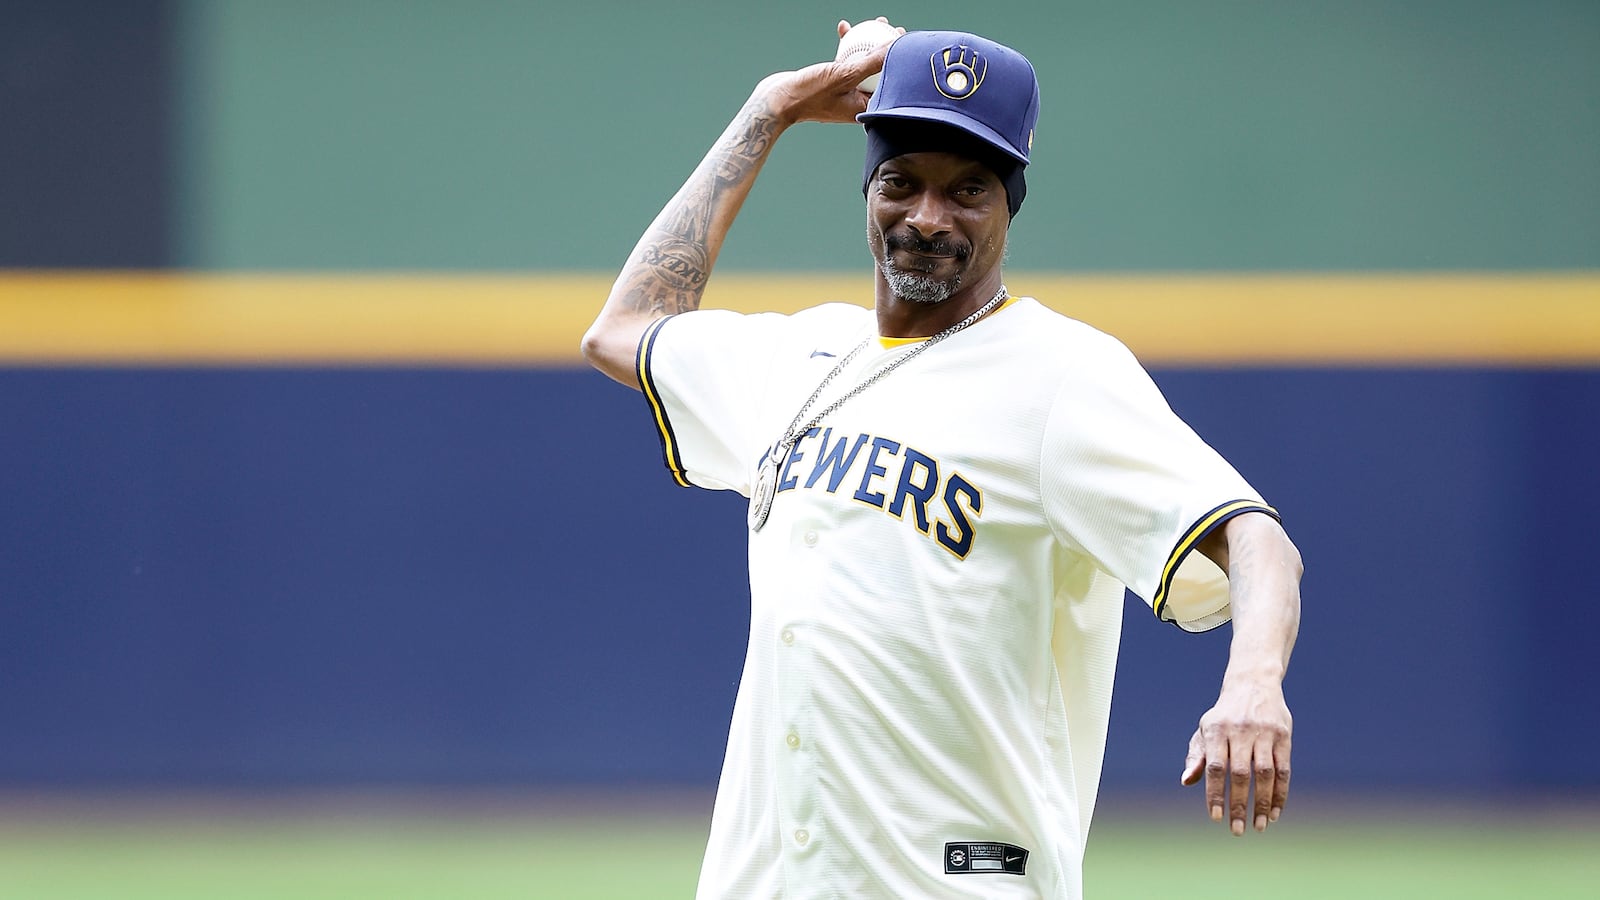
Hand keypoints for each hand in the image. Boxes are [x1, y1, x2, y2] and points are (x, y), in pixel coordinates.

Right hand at [755, 19, 903, 126]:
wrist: (777, 101)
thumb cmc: (809, 94)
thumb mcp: (843, 76)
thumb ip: (871, 63)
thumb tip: (894, 50)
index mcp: (865, 108)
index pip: (889, 82)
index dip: (899, 61)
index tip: (905, 42)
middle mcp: (858, 101)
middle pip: (879, 71)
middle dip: (887, 48)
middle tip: (894, 30)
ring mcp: (845, 92)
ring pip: (862, 63)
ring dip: (868, 42)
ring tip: (876, 23)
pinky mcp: (832, 83)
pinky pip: (844, 61)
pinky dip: (846, 46)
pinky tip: (844, 28)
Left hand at [1181, 679, 1291, 834]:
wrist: (1253, 685)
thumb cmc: (1224, 716)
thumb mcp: (1205, 730)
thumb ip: (1197, 756)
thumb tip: (1187, 781)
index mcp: (1216, 730)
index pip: (1215, 767)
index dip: (1215, 793)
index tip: (1215, 818)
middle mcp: (1240, 731)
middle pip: (1240, 774)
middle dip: (1239, 805)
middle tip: (1237, 830)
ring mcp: (1264, 733)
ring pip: (1264, 774)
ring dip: (1262, 803)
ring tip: (1258, 826)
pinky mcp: (1284, 736)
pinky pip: (1283, 770)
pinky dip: (1280, 793)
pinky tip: (1274, 813)